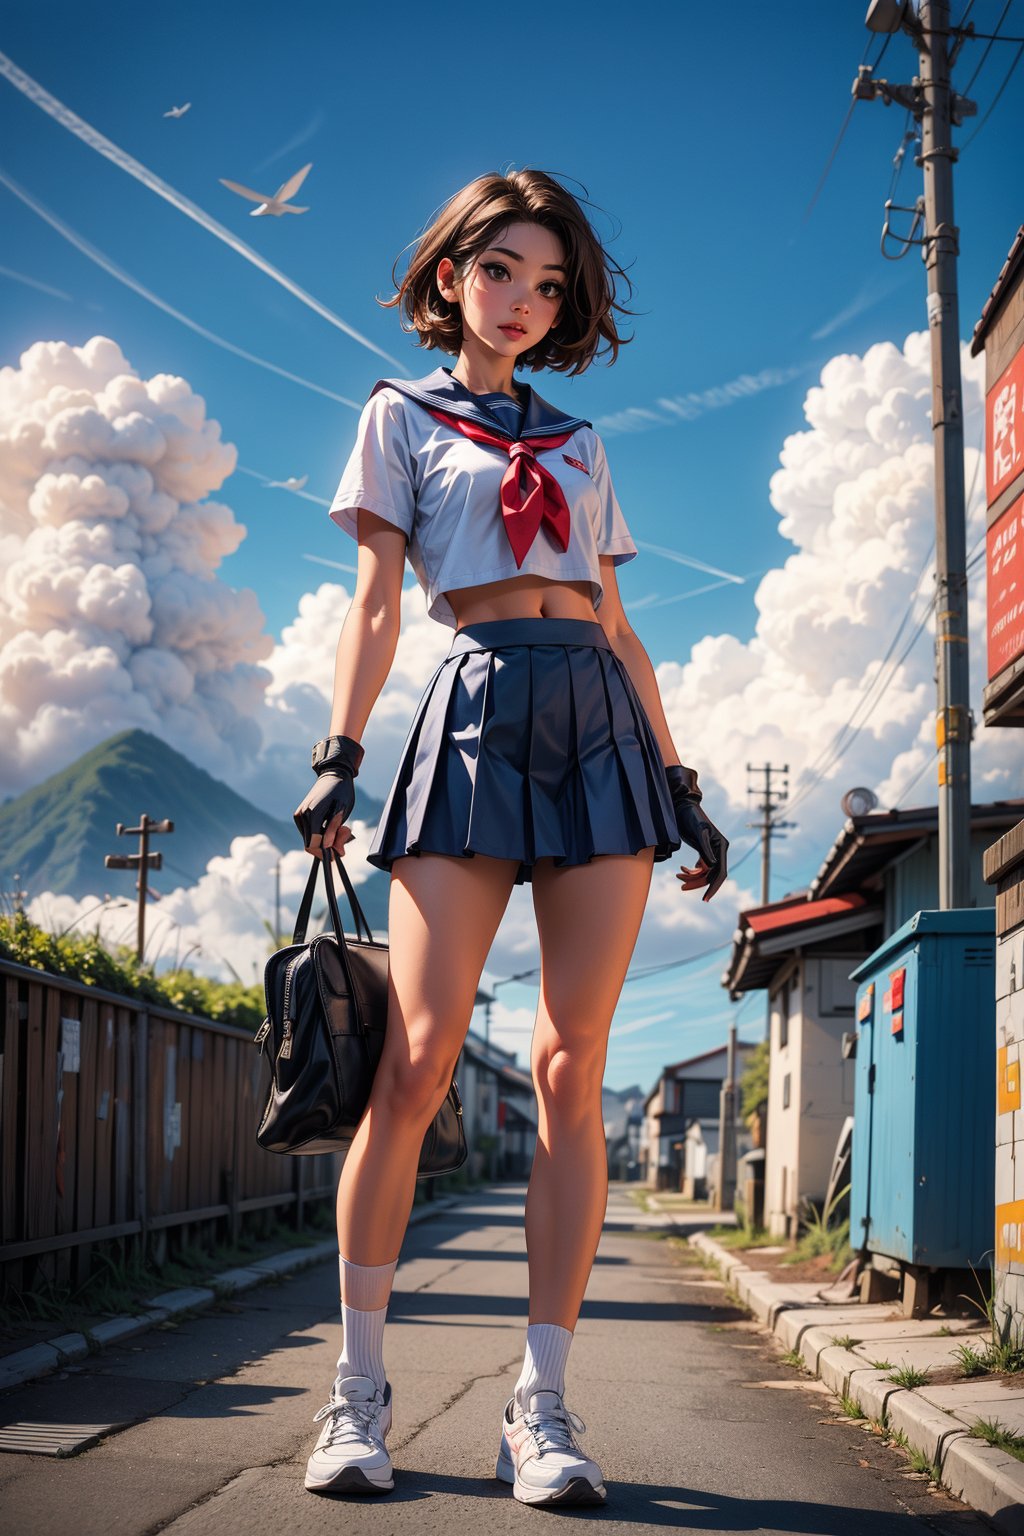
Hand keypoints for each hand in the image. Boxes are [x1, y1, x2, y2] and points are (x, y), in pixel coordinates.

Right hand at [293, 771, 355, 858]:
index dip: (326, 852)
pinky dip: (321, 834)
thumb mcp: (342, 812)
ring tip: (341, 827)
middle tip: (345, 833)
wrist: (334, 775)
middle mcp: (301, 816)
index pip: (313, 845)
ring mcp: (299, 816)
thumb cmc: (342, 792)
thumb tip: (331, 850)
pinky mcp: (300, 816)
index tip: (341, 851)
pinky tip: (332, 824)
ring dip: (326, 839)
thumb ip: (335, 831)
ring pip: (310, 839)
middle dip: (328, 845)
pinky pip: (310, 833)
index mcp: (311, 814)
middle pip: (311, 844)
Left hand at [665, 764, 728, 902]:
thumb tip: (712, 865)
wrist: (681, 806)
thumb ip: (705, 847)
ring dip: (692, 877)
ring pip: (704, 872)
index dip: (713, 886)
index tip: (705, 898)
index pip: (720, 872)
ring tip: (678, 876)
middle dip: (697, 883)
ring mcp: (711, 851)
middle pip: (711, 874)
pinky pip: (699, 868)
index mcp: (721, 846)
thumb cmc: (689, 816)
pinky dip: (690, 872)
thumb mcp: (697, 830)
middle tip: (682, 888)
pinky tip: (681, 871)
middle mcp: (718, 850)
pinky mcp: (703, 850)